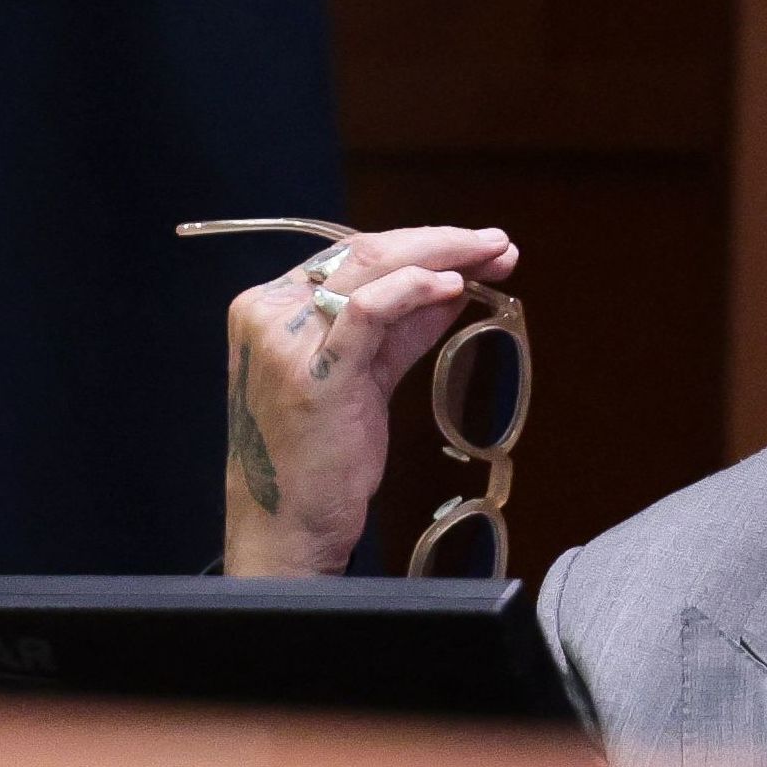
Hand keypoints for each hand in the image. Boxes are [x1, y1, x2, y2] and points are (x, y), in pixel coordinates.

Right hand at [221, 226, 519, 574]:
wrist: (289, 524)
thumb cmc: (323, 453)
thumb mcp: (367, 374)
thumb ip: (404, 326)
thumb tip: (455, 282)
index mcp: (272, 305)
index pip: (355, 253)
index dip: (423, 242)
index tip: (478, 246)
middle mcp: (270, 313)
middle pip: (366, 252)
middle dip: (442, 242)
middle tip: (496, 243)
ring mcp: (286, 341)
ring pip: (371, 269)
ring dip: (442, 256)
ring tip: (491, 256)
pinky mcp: (313, 374)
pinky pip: (366, 312)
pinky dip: (413, 290)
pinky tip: (452, 287)